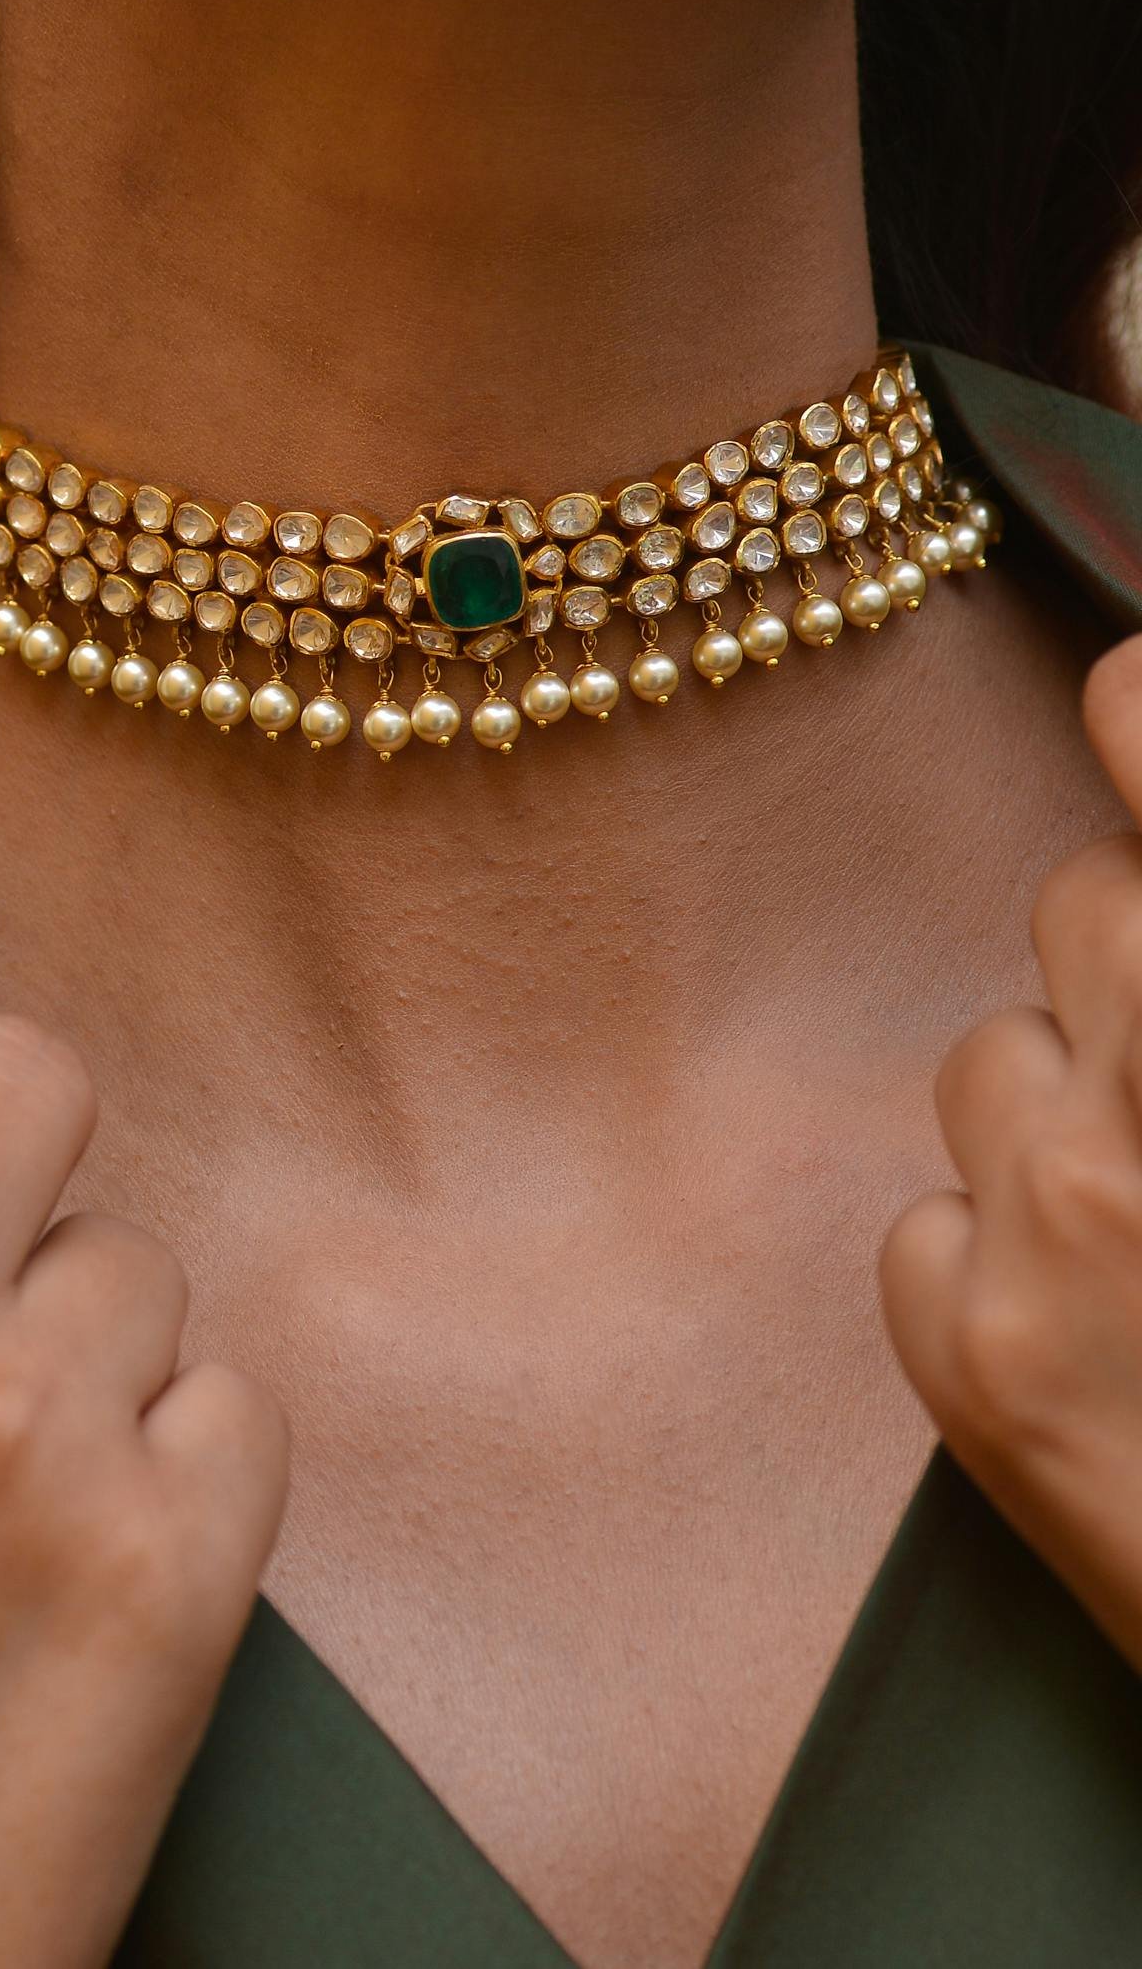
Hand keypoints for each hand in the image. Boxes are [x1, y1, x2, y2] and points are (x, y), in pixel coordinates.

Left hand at [882, 634, 1141, 1672]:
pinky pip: (927, 1213)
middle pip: (1082, 903)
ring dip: (1069, 1108)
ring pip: (994, 1053)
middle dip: (1135, 956)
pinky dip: (992, 1251)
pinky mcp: (961, 1360)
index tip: (1125, 688)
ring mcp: (1051, 1232)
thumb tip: (1130, 843)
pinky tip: (1095, 1337)